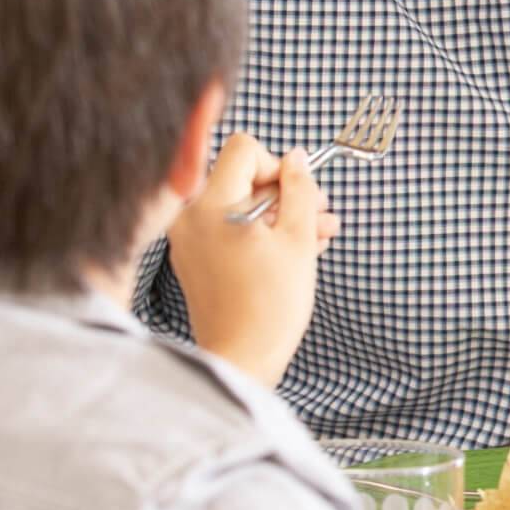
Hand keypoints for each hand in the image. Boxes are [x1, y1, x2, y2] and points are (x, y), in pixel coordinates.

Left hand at [168, 134, 338, 387]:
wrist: (241, 359)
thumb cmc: (270, 305)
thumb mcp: (298, 238)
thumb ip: (300, 189)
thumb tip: (297, 158)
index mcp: (210, 204)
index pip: (243, 150)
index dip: (278, 165)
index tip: (299, 192)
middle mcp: (190, 216)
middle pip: (242, 177)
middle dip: (286, 192)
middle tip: (320, 212)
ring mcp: (189, 239)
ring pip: (240, 206)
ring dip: (280, 214)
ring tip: (320, 233)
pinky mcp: (195, 259)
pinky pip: (229, 230)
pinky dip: (261, 233)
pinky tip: (298, 248)